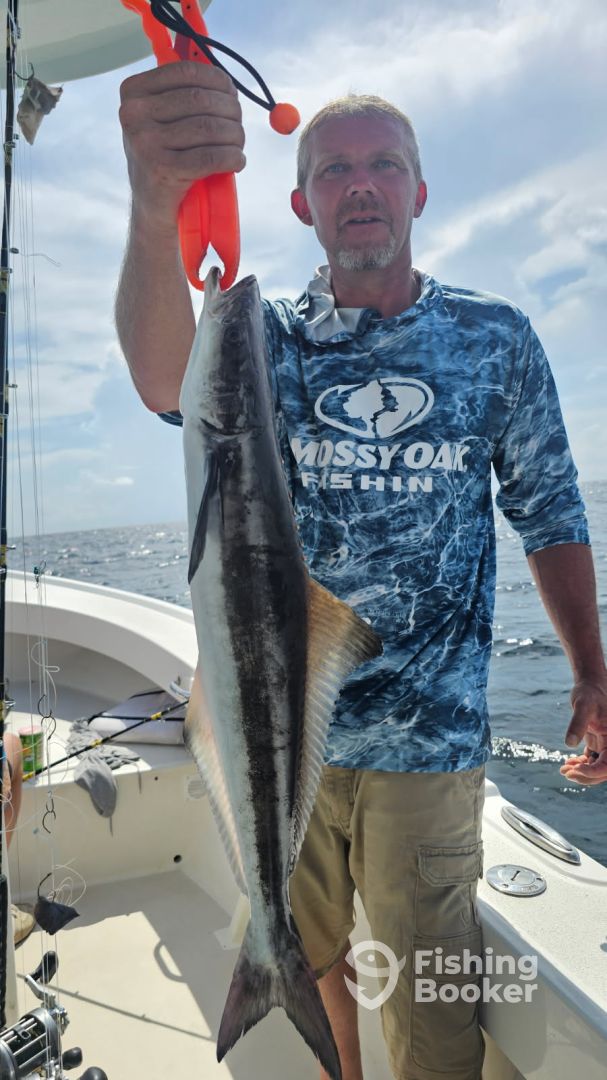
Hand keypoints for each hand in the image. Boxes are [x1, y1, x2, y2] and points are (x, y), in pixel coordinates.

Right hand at [119, 62, 245, 230]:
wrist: (153, 208)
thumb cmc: (166, 158)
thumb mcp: (165, 120)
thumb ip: (185, 94)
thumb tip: (224, 77)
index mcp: (133, 93)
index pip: (186, 72)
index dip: (219, 81)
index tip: (232, 95)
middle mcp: (134, 114)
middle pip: (201, 100)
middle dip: (231, 112)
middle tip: (239, 127)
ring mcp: (145, 142)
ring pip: (210, 128)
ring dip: (235, 137)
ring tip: (238, 146)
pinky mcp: (162, 170)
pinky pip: (212, 156)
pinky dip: (233, 158)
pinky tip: (237, 162)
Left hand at [559, 677, 606, 784]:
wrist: (589, 685)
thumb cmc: (588, 693)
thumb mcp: (582, 705)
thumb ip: (577, 723)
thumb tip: (569, 743)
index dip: (593, 772)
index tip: (575, 770)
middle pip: (603, 771)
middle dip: (586, 776)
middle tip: (566, 772)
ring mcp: (605, 745)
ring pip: (597, 768)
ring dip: (582, 773)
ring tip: (564, 769)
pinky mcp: (598, 743)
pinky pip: (592, 761)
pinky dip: (581, 765)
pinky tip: (568, 763)